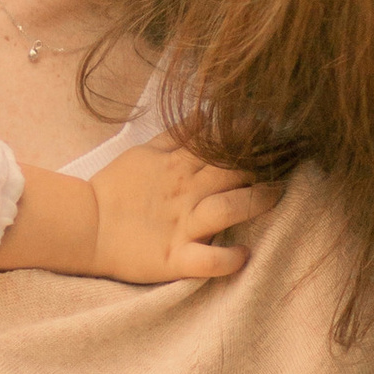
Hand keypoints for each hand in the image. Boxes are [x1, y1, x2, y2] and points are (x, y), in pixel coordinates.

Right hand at [87, 137, 277, 283]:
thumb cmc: (116, 189)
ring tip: (277, 196)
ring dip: (255, 202)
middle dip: (262, 165)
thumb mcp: (145, 152)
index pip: (220, 146)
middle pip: (232, 173)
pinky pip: (206, 260)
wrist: (84, 226)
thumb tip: (206, 113)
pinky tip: (243, 255)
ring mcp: (181, 226)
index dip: (249, 137)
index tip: (274, 129)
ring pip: (226, 209)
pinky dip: (226, 259)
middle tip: (289, 159)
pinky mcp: (174, 258)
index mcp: (177, 166)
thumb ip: (177, 135)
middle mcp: (185, 193)